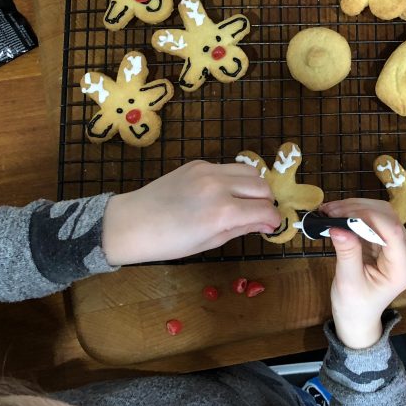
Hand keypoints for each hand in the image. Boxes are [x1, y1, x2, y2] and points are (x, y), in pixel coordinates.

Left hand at [102, 160, 280, 265]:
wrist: (132, 223)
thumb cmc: (170, 242)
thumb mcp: (210, 241)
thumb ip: (242, 228)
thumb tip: (266, 224)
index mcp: (223, 212)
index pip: (265, 210)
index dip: (273, 220)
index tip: (272, 226)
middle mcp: (219, 186)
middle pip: (262, 186)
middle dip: (266, 202)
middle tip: (259, 214)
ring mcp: (208, 171)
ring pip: (249, 171)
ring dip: (254, 186)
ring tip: (245, 201)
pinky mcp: (197, 163)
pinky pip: (228, 167)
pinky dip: (234, 179)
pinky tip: (222, 193)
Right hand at [321, 199, 405, 349]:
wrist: (358, 317)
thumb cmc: (354, 306)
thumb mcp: (348, 282)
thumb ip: (347, 254)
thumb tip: (338, 227)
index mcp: (403, 268)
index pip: (393, 231)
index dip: (368, 216)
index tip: (340, 213)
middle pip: (388, 218)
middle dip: (358, 209)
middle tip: (329, 210)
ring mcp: (399, 246)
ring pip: (381, 214)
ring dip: (355, 208)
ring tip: (328, 211)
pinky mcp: (388, 241)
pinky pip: (374, 220)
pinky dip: (355, 214)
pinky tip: (335, 214)